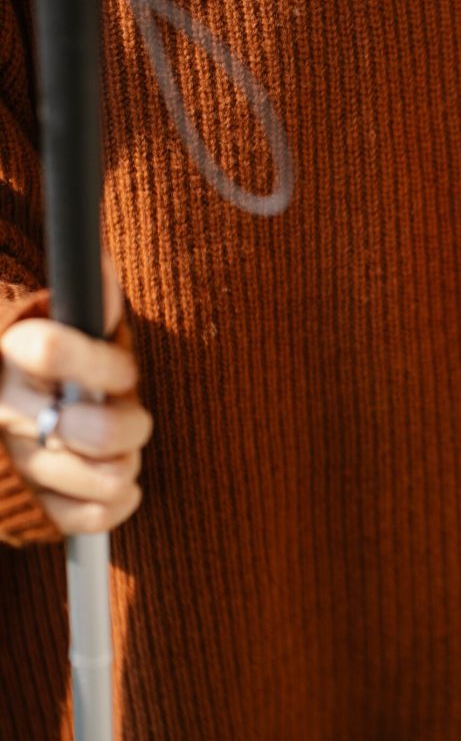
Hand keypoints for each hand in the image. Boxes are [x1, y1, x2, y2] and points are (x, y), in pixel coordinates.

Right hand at [0, 255, 151, 533]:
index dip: (104, 364)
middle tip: (127, 416)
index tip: (120, 371)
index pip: (50, 349)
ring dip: (126, 463)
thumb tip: (100, 263)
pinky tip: (116, 483)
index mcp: (14, 353)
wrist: (10, 405)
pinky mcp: (30, 509)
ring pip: (105, 476)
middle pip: (95, 429)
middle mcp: (8, 411)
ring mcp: (17, 464)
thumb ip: (91, 301)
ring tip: (119, 450)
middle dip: (128, 425)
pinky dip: (119, 502)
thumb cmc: (59, 363)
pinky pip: (95, 516)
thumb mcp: (72, 325)